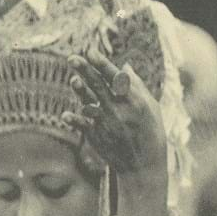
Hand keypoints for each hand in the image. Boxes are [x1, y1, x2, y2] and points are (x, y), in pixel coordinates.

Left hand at [63, 49, 167, 177]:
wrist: (144, 164)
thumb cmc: (150, 132)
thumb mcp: (151, 107)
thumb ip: (137, 86)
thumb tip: (125, 65)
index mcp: (134, 100)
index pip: (115, 77)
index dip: (102, 63)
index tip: (90, 51)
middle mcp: (120, 110)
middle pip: (99, 86)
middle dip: (85, 71)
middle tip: (72, 58)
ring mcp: (107, 123)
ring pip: (90, 103)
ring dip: (79, 91)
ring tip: (73, 80)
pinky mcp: (98, 136)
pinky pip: (83, 125)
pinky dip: (74, 120)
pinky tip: (65, 115)